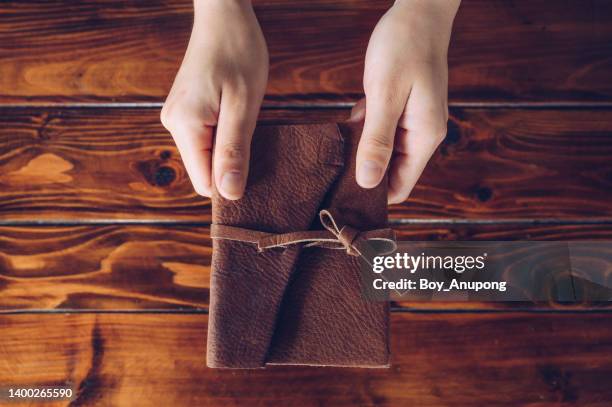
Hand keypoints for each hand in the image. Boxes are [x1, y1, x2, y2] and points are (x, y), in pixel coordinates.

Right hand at [161, 0, 267, 199]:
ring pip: (205, 156)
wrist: (224, 16)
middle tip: (252, 134)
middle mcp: (173, 125)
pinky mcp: (186, 111)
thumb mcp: (244, 106)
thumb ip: (234, 151)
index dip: (230, 182)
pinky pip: (205, 140)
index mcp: (185, 126)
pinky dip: (224, 136)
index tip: (253, 163)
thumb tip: (230, 195)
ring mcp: (177, 117)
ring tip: (243, 118)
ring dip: (229, 148)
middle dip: (231, 164)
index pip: (204, 183)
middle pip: (204, 171)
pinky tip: (235, 116)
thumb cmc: (238, 52)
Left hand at [351, 0, 459, 203]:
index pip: (401, 187)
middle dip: (364, 175)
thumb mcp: (386, 95)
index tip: (342, 198)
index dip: (375, 196)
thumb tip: (368, 182)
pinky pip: (381, 131)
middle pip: (391, 172)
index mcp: (424, 137)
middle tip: (330, 175)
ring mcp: (412, 121)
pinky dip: (364, 131)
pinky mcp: (402, 108)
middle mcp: (421, 134)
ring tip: (333, 152)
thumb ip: (377, 140)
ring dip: (361, 152)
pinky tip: (347, 124)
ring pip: (383, 152)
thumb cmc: (404, 47)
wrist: (418, 11)